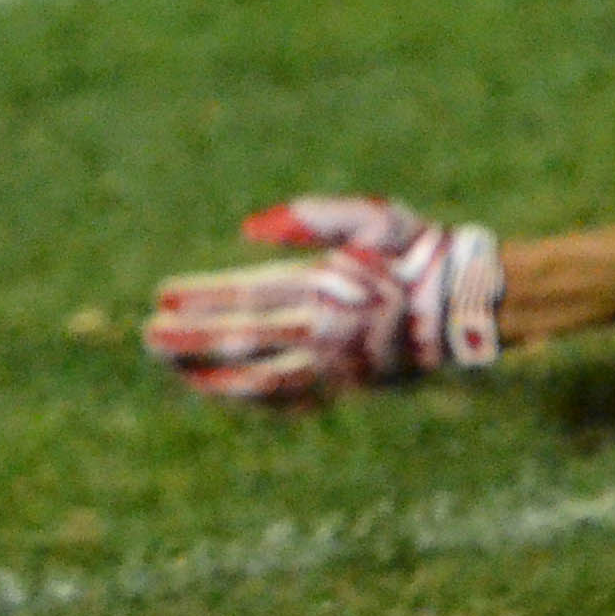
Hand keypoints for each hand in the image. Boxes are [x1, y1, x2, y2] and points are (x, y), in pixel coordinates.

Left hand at [142, 195, 504, 403]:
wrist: (465, 305)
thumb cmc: (415, 250)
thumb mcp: (373, 216)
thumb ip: (312, 217)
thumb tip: (247, 228)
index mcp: (326, 284)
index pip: (249, 293)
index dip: (203, 296)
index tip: (163, 294)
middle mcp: (322, 330)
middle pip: (242, 338)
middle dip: (191, 337)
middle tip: (149, 337)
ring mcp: (330, 364)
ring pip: (256, 376)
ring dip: (209, 371)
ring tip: (173, 365)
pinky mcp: (342, 385)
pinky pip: (283, 398)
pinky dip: (245, 396)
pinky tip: (219, 389)